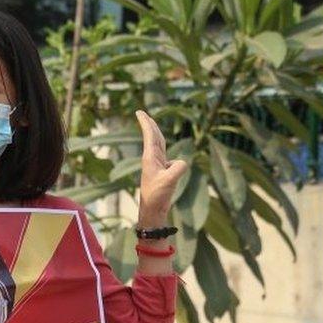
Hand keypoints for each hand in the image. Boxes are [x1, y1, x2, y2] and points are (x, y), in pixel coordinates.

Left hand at [136, 110, 186, 226]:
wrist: (152, 209)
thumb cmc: (157, 195)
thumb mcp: (169, 180)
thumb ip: (178, 168)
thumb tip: (183, 162)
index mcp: (150, 158)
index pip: (150, 136)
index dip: (146, 123)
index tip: (139, 112)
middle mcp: (152, 159)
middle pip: (153, 137)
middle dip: (149, 124)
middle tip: (142, 114)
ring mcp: (157, 166)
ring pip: (159, 145)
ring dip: (156, 134)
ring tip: (151, 125)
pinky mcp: (162, 172)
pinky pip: (169, 158)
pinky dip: (171, 157)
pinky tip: (172, 169)